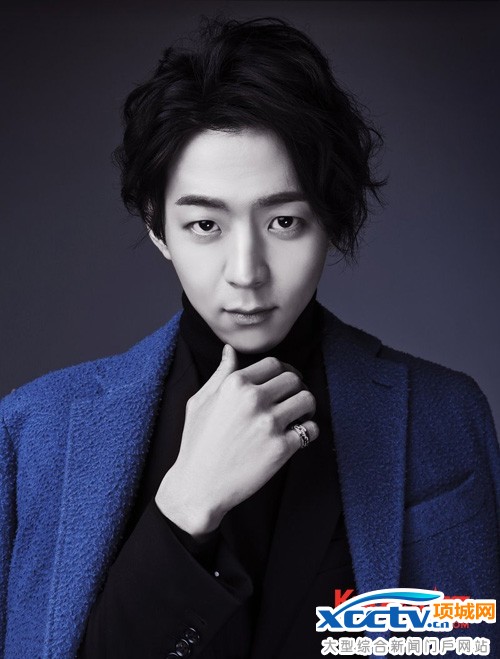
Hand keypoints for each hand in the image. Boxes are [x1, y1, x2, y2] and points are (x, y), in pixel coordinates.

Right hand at [155, 344, 318, 536]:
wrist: (199, 486)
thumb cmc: (197, 443)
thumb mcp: (200, 401)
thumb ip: (220, 374)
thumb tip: (230, 350)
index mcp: (235, 384)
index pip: (275, 364)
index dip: (282, 372)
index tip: (283, 384)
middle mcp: (253, 399)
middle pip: (294, 379)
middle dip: (296, 388)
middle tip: (292, 400)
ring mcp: (269, 423)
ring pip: (307, 400)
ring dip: (306, 407)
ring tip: (298, 416)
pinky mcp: (281, 448)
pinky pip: (310, 429)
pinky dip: (308, 431)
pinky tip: (297, 436)